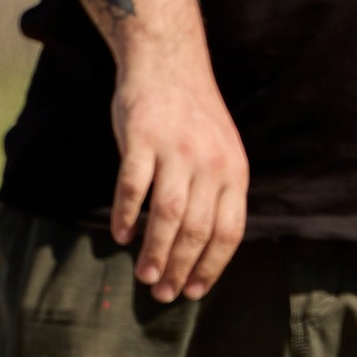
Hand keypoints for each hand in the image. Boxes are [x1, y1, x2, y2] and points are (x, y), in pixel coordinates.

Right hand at [108, 60, 248, 302]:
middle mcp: (210, 163)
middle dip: (180, 268)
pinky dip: (126, 215)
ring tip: (144, 276)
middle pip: (196, 229)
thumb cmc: (193, 118)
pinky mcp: (142, 138)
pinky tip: (121, 236)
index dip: (211, 266)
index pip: (228, 232)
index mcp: (234, 172)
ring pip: (167, 215)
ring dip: (154, 251)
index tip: (194, 292)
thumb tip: (204, 252)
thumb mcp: (222, 153)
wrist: (169, 63)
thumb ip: (218, 194)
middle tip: (162, 293)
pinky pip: (132, 186)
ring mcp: (176, 150)